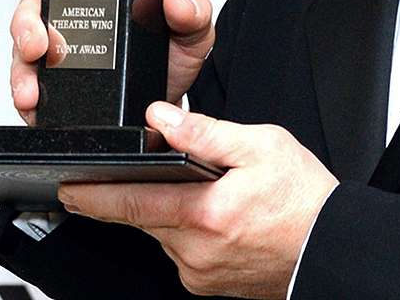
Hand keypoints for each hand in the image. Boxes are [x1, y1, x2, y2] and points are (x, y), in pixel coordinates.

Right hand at [8, 0, 215, 123]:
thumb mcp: (192, 29)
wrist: (167, 105)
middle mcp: (71, 15)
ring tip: (32, 86)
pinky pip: (28, 89)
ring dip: (21, 67)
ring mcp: (56, 52)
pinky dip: (26, 97)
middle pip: (31, 6)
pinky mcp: (50, 88)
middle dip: (26, 22)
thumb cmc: (172, 58)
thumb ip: (193, 9)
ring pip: (22, 50)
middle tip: (40, 42)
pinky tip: (34, 104)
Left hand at [58, 103, 338, 298]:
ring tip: (200, 190)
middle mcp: (195, 251)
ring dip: (166, 211)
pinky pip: (180, 252)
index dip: (94, 195)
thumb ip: (205, 132)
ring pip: (162, 234)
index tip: (68, 187)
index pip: (131, 203)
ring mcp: (199, 273)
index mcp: (204, 214)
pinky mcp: (206, 284)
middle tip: (140, 175)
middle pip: (144, 218)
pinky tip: (212, 216)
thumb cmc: (305, 198)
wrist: (331, 247)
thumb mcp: (261, 146)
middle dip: (134, 195)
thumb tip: (160, 116)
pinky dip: (185, 230)